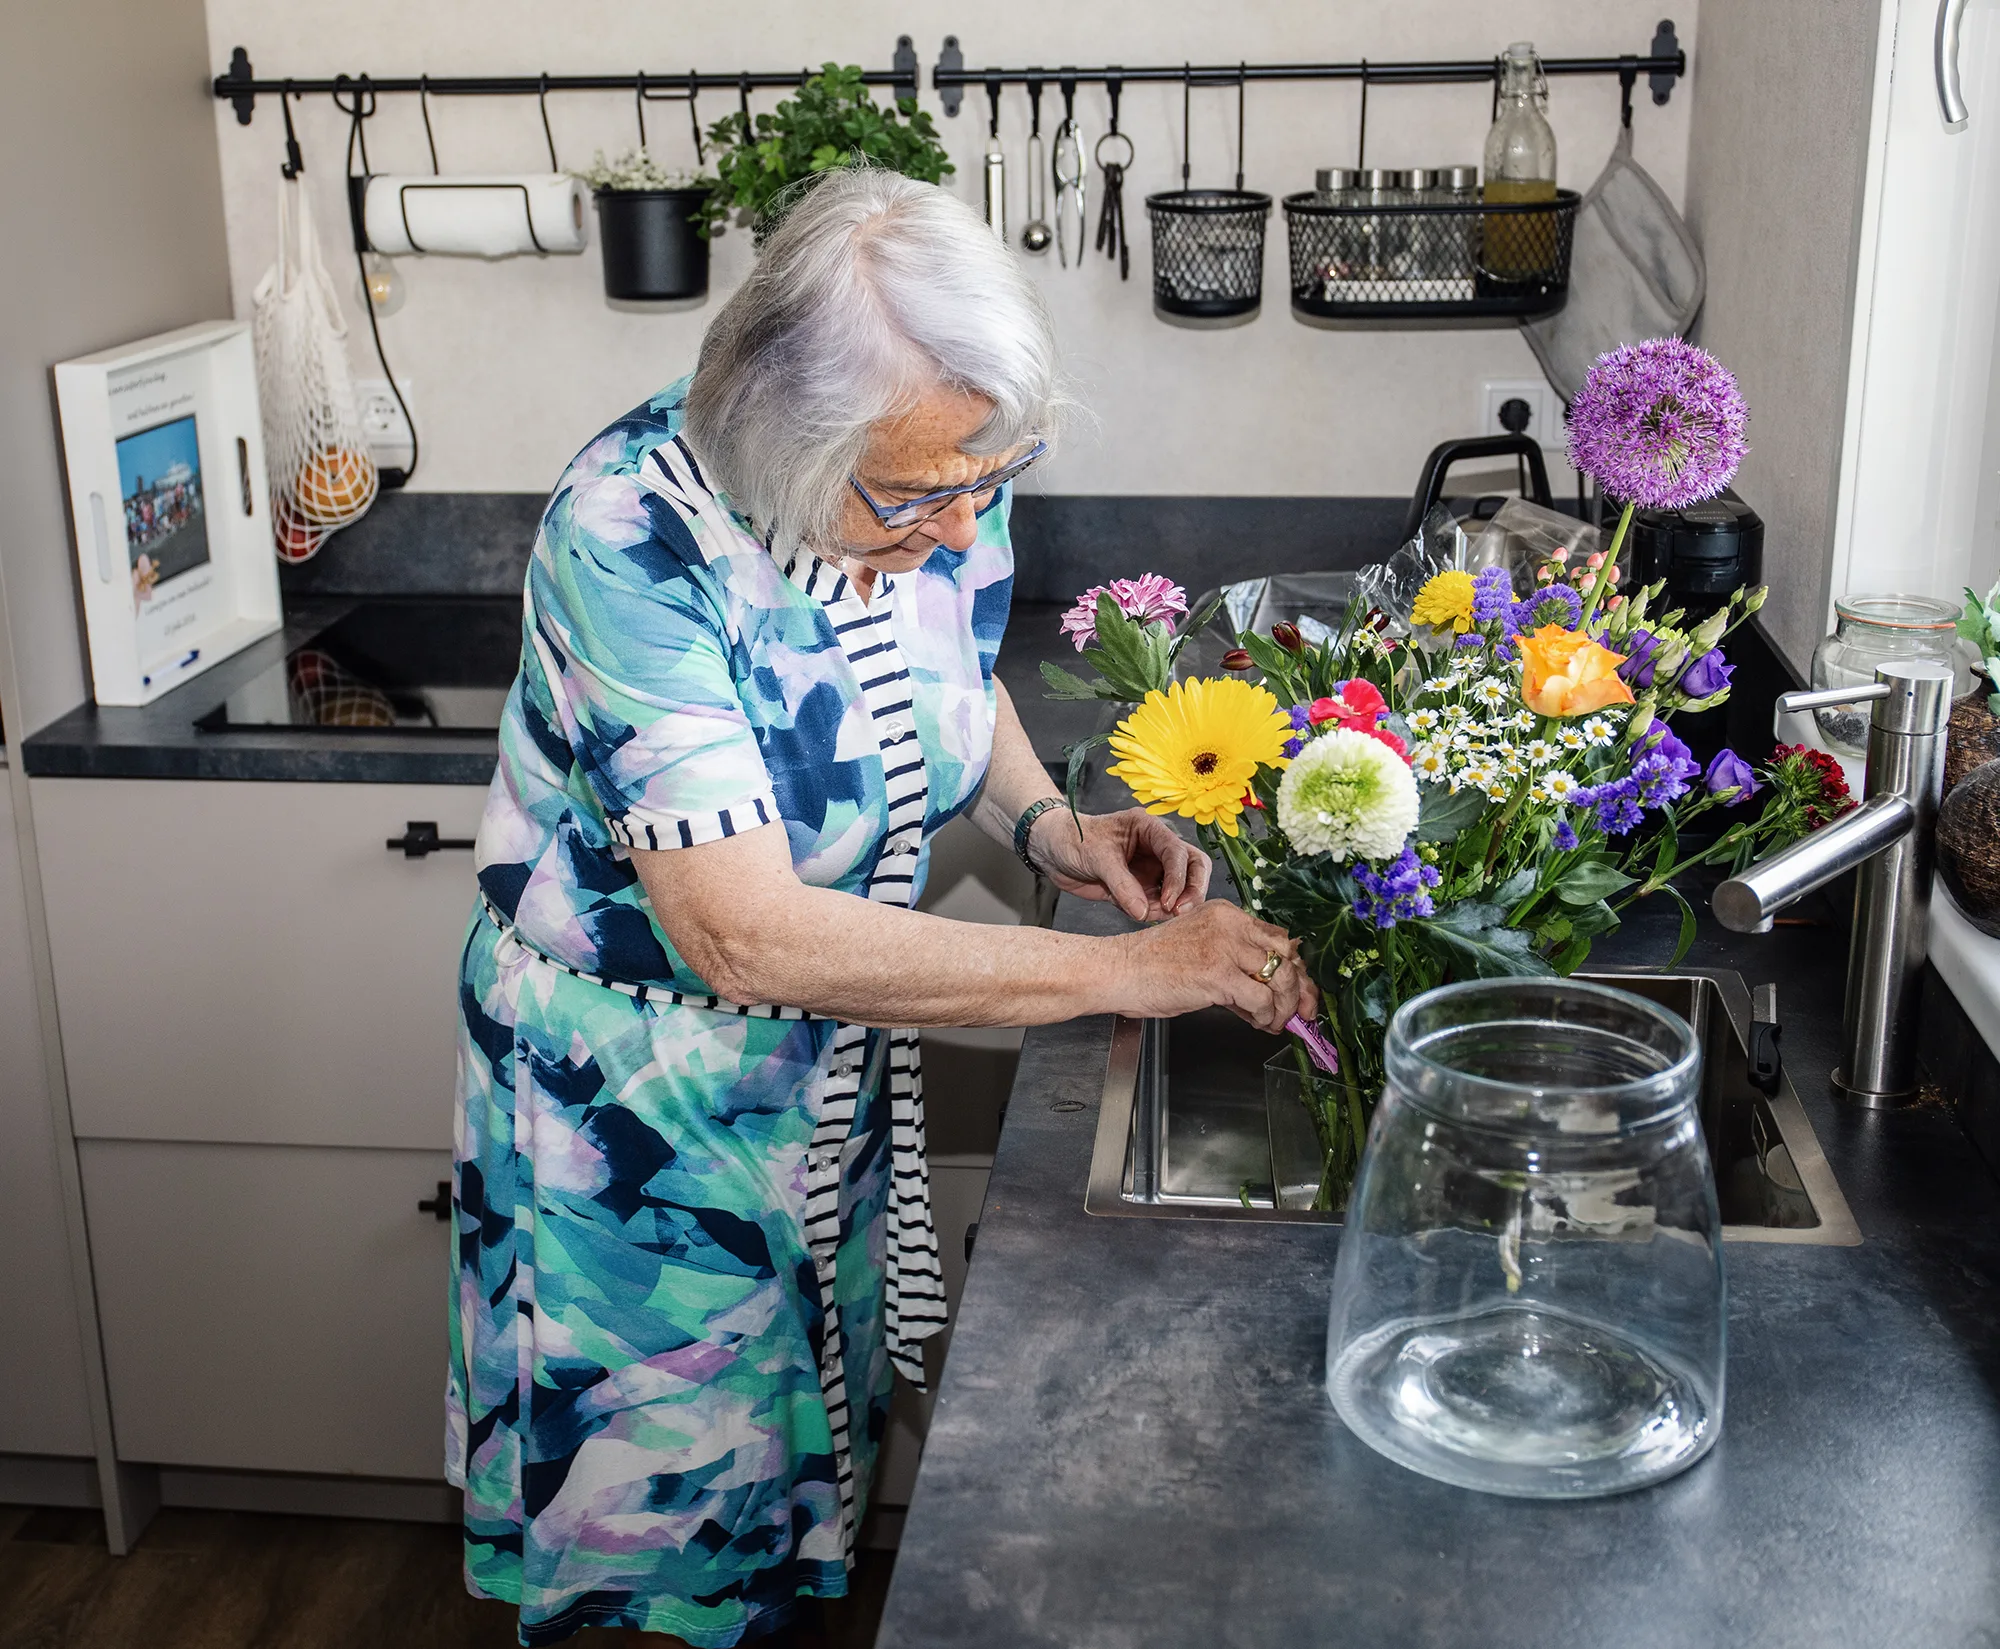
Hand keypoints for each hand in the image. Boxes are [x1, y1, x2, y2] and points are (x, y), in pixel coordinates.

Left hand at [1028, 806, 1209, 920]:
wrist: (1051, 850)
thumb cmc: (1072, 839)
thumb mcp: (1096, 856)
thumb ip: (1121, 884)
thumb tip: (1143, 911)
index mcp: (1149, 829)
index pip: (1178, 852)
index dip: (1178, 878)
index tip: (1169, 901)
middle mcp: (1156, 849)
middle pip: (1193, 867)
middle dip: (1192, 890)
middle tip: (1180, 912)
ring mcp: (1150, 870)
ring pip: (1180, 888)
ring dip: (1174, 905)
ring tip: (1152, 914)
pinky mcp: (1140, 889)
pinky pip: (1159, 904)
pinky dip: (1157, 913)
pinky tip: (1142, 915)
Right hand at [1112, 900, 1318, 1034]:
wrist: (1120, 971)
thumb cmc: (1151, 965)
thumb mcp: (1200, 951)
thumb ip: (1235, 964)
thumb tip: (1269, 993)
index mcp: (1226, 914)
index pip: (1277, 937)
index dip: (1296, 966)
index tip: (1302, 989)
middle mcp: (1230, 924)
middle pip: (1286, 954)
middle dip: (1300, 987)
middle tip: (1303, 1011)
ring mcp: (1225, 948)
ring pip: (1280, 978)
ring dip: (1284, 1007)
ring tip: (1275, 1022)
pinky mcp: (1218, 974)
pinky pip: (1262, 1000)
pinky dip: (1266, 1017)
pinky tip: (1259, 1024)